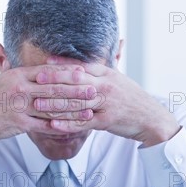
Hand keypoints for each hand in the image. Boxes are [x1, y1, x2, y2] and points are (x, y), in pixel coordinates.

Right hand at [0, 64, 96, 149]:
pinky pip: (45, 125)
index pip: (47, 72)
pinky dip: (61, 126)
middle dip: (76, 90)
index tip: (84, 72)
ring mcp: (20, 108)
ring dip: (73, 109)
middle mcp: (20, 90)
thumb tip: (34, 62)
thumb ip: (19, 70)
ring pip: (52, 108)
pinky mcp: (21, 124)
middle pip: (54, 89)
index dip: (67, 72)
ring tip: (90, 109)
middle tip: (94, 90)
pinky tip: (74, 126)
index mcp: (18, 76)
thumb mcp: (2, 79)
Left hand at [34, 57, 180, 146]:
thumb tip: (81, 62)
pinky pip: (84, 122)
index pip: (81, 66)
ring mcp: (107, 103)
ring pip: (77, 102)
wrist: (151, 118)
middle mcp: (106, 86)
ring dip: (55, 104)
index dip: (62, 65)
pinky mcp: (108, 121)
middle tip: (34, 81)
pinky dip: (68, 124)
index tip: (45, 64)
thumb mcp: (117, 79)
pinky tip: (53, 125)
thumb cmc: (131, 99)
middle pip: (76, 82)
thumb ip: (99, 70)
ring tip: (37, 105)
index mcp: (107, 73)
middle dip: (53, 82)